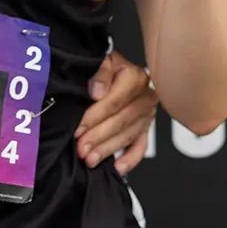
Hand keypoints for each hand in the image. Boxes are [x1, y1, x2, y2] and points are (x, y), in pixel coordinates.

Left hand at [73, 52, 157, 173]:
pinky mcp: (145, 127)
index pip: (114, 102)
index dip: (95, 117)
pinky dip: (130, 159)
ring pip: (128, 136)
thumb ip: (100, 72)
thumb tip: (97, 91)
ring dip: (108, 149)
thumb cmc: (107, 67)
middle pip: (121, 121)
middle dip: (98, 137)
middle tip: (81, 148)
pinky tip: (117, 167)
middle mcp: (145, 96)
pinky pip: (140, 146)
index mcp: (134, 77)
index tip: (79, 128)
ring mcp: (147, 114)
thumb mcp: (101, 60)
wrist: (116, 69)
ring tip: (90, 158)